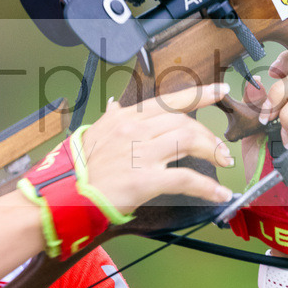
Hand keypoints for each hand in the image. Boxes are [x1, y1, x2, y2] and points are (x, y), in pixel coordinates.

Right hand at [80, 83, 235, 214]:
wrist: (65, 196)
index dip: (198, 95)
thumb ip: (111, 119)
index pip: (169, 101)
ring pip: (188, 141)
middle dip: (208, 135)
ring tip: (222, 162)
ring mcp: (140, 154)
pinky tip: (219, 193)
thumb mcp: (93, 135)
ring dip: (211, 151)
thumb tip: (114, 105)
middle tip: (221, 149)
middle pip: (184, 122)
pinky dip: (207, 187)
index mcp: (126, 118)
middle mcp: (135, 130)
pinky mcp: (144, 180)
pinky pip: (185, 179)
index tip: (219, 92)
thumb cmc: (80, 169)